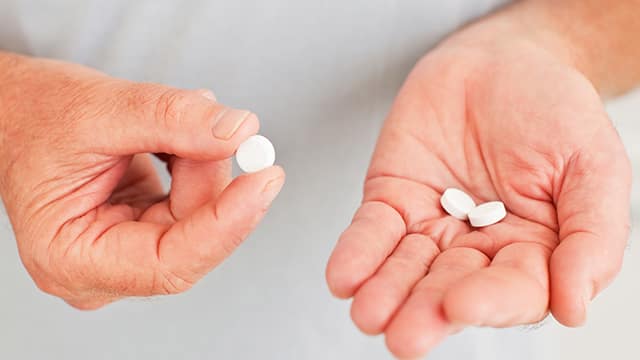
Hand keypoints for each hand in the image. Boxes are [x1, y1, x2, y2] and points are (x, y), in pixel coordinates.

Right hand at [0, 53, 284, 308]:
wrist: (15, 112)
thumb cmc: (35, 116)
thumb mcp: (101, 109)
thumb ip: (172, 120)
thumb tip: (238, 131)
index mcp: (71, 257)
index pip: (170, 262)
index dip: (226, 223)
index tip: (265, 181)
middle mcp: (100, 268)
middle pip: (191, 238)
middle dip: (212, 177)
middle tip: (220, 126)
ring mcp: (123, 252)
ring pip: (197, 217)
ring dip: (203, 164)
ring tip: (178, 122)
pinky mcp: (142, 230)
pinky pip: (191, 204)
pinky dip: (196, 166)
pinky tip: (176, 140)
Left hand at [326, 16, 630, 358]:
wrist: (500, 60)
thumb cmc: (553, 110)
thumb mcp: (592, 165)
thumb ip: (591, 237)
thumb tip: (573, 308)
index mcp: (533, 252)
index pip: (512, 291)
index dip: (488, 302)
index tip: (461, 304)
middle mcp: (478, 249)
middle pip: (449, 289)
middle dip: (425, 312)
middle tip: (405, 336)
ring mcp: (431, 226)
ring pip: (405, 268)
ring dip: (385, 292)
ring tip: (368, 313)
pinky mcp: (392, 200)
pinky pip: (371, 231)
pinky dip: (357, 253)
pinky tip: (343, 277)